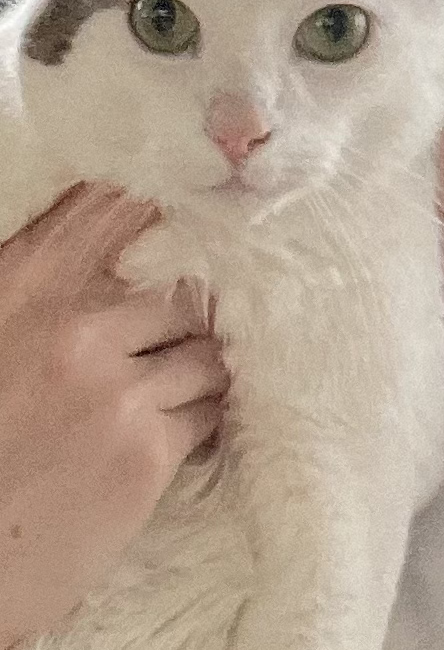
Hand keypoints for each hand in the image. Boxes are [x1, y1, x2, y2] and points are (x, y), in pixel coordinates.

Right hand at [0, 180, 227, 649]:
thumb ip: (50, 287)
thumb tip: (122, 241)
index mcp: (26, 283)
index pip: (117, 202)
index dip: (174, 197)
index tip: (211, 196)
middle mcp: (74, 324)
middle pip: (181, 280)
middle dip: (191, 306)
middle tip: (194, 327)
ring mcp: (115, 388)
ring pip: (205, 346)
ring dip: (200, 366)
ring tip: (178, 387)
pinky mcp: (144, 453)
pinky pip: (209, 409)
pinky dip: (201, 416)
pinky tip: (175, 431)